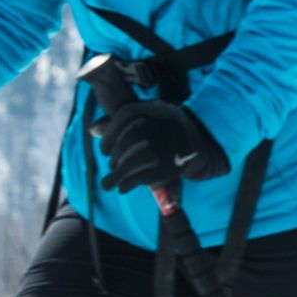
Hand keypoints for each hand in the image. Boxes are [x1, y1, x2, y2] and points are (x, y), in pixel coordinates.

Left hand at [98, 94, 228, 193]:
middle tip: (112, 166)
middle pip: (127, 141)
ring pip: (132, 161)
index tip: (104, 150)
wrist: (202, 141)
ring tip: (108, 184)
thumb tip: (94, 129)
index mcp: (153, 109)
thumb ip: (121, 123)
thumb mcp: (149, 117)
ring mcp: (163, 148)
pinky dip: (128, 184)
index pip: (123, 117)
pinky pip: (141, 177)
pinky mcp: (167, 169)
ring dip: (116, 175)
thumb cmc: (167, 129)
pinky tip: (123, 188)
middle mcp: (159, 126)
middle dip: (114, 156)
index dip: (108, 136)